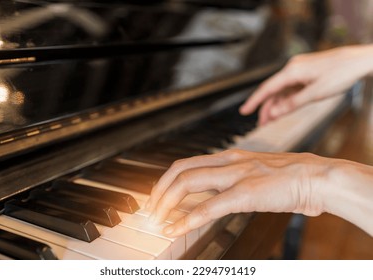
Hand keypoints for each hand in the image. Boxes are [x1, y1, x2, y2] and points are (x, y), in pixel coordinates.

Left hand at [146, 149, 334, 236]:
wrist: (317, 177)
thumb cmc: (289, 177)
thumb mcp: (255, 173)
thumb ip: (234, 180)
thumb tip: (217, 194)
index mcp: (229, 157)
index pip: (187, 164)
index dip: (167, 180)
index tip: (158, 195)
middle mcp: (228, 161)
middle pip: (180, 170)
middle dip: (159, 189)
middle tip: (150, 208)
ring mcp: (236, 175)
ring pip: (188, 182)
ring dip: (166, 201)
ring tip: (156, 218)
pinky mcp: (246, 192)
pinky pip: (210, 206)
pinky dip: (188, 218)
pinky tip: (175, 228)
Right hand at [240, 45, 372, 124]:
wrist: (360, 60)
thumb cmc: (341, 73)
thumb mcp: (315, 93)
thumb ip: (292, 104)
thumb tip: (274, 112)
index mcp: (292, 71)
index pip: (267, 89)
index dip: (254, 101)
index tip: (244, 111)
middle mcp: (292, 68)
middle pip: (273, 91)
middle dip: (265, 108)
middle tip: (260, 124)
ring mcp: (299, 70)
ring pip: (282, 90)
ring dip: (276, 105)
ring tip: (270, 121)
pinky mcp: (306, 73)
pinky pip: (291, 88)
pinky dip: (286, 99)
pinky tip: (283, 109)